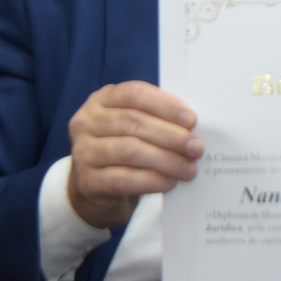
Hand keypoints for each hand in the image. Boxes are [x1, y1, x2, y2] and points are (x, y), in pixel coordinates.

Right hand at [65, 81, 202, 229]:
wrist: (93, 185)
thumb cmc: (122, 146)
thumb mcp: (132, 125)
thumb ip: (155, 119)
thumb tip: (191, 127)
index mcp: (102, 99)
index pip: (133, 94)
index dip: (164, 105)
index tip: (191, 119)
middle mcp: (87, 122)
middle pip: (133, 123)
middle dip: (170, 135)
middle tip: (196, 147)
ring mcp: (84, 152)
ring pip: (129, 151)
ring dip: (166, 160)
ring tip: (189, 168)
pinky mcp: (88, 181)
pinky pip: (124, 179)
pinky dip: (152, 181)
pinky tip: (170, 182)